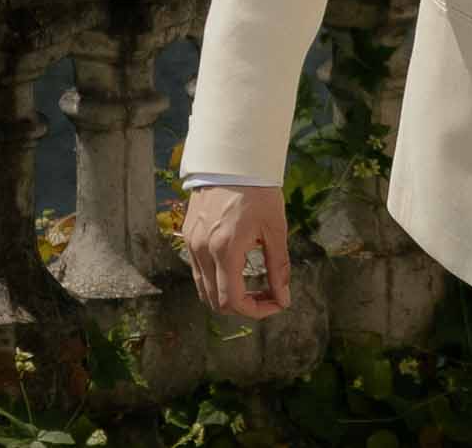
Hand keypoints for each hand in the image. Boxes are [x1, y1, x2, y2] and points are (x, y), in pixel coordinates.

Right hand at [182, 184, 290, 319]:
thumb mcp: (275, 228)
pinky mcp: (188, 236)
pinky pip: (198, 271)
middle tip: (268, 295)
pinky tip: (238, 268)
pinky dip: (216, 280)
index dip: (256, 311)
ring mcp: (191, 244)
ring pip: (203, 289)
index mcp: (225, 250)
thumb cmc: (258, 191)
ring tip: (255, 285)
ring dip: (228, 295)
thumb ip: (278, 266)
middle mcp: (202, 251)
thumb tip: (283, 298)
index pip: (232, 301)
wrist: (232, 160)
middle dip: (243, 306)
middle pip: (215, 301)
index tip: (276, 303)